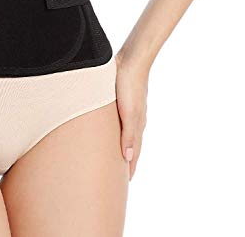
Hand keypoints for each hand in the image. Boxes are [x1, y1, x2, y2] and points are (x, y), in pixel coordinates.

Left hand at [115, 51, 148, 179]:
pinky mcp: (120, 99)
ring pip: (123, 133)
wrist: (131, 60)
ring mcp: (128, 109)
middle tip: (117, 176)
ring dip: (119, 145)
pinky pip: (117, 121)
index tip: (124, 183)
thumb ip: (128, 134)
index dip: (129, 167)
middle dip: (125, 160)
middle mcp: (134, 119)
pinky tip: (108, 129)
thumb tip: (128, 157)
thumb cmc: (129, 84)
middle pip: (130, 144)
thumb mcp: (128, 112)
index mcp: (136, 124)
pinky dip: (115, 131)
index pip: (133, 152)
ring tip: (112, 156)